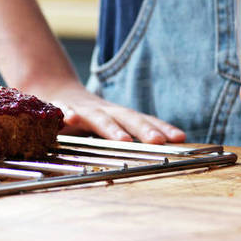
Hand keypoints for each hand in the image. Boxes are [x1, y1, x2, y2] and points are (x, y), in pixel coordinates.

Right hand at [37, 78, 186, 143]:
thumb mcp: (110, 125)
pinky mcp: (62, 109)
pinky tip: (70, 119)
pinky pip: (64, 110)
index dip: (162, 128)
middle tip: (158, 141)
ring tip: (124, 140)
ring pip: (100, 118)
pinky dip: (68, 113)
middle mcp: (106, 110)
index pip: (145, 121)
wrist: (59, 93)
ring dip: (112, 128)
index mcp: (120, 116)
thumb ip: (127, 137)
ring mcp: (85, 110)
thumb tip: (159, 147)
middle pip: (128, 118)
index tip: (181, 138)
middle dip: (144, 130)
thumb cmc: (91, 116)